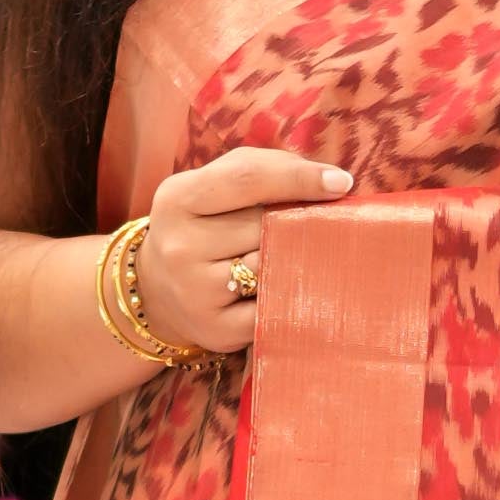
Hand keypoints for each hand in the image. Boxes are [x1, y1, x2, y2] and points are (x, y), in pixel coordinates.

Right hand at [132, 145, 354, 359]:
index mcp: (178, 198)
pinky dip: (288, 298)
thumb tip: (331, 180)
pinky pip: (274, 307)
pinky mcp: (217, 329)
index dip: (300, 178)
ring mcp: (195, 291)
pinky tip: (283, 291)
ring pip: (273, 266)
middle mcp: (180, 245)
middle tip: (296, 230)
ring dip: (292, 261)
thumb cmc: (204, 227)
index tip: (342, 182)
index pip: (248, 179)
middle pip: (265, 224)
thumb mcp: (215, 186)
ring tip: (282, 259)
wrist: (158, 292)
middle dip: (291, 224)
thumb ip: (264, 169)